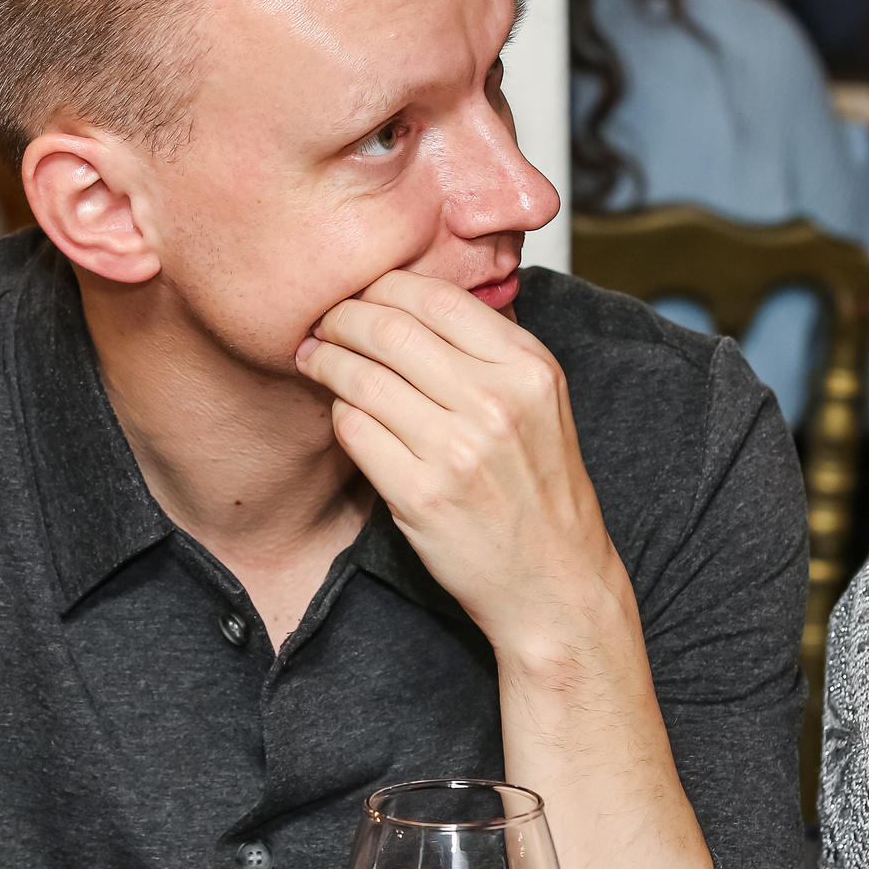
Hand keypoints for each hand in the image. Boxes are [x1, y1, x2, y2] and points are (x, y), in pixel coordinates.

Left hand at [294, 270, 638, 672]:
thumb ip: (490, 350)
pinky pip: (354, 430)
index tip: (362, 293)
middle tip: (323, 321)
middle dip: (342, 316)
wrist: (556, 583)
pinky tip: (340, 413)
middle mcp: (496, 402)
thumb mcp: (541, 403)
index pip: (437, 297)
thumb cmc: (542, 491)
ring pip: (362, 376)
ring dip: (326, 360)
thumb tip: (415, 297)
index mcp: (529, 368)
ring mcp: (457, 450)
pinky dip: (338, 413)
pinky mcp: (421, 495)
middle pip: (390, 328)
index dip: (384, 286)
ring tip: (312, 357)